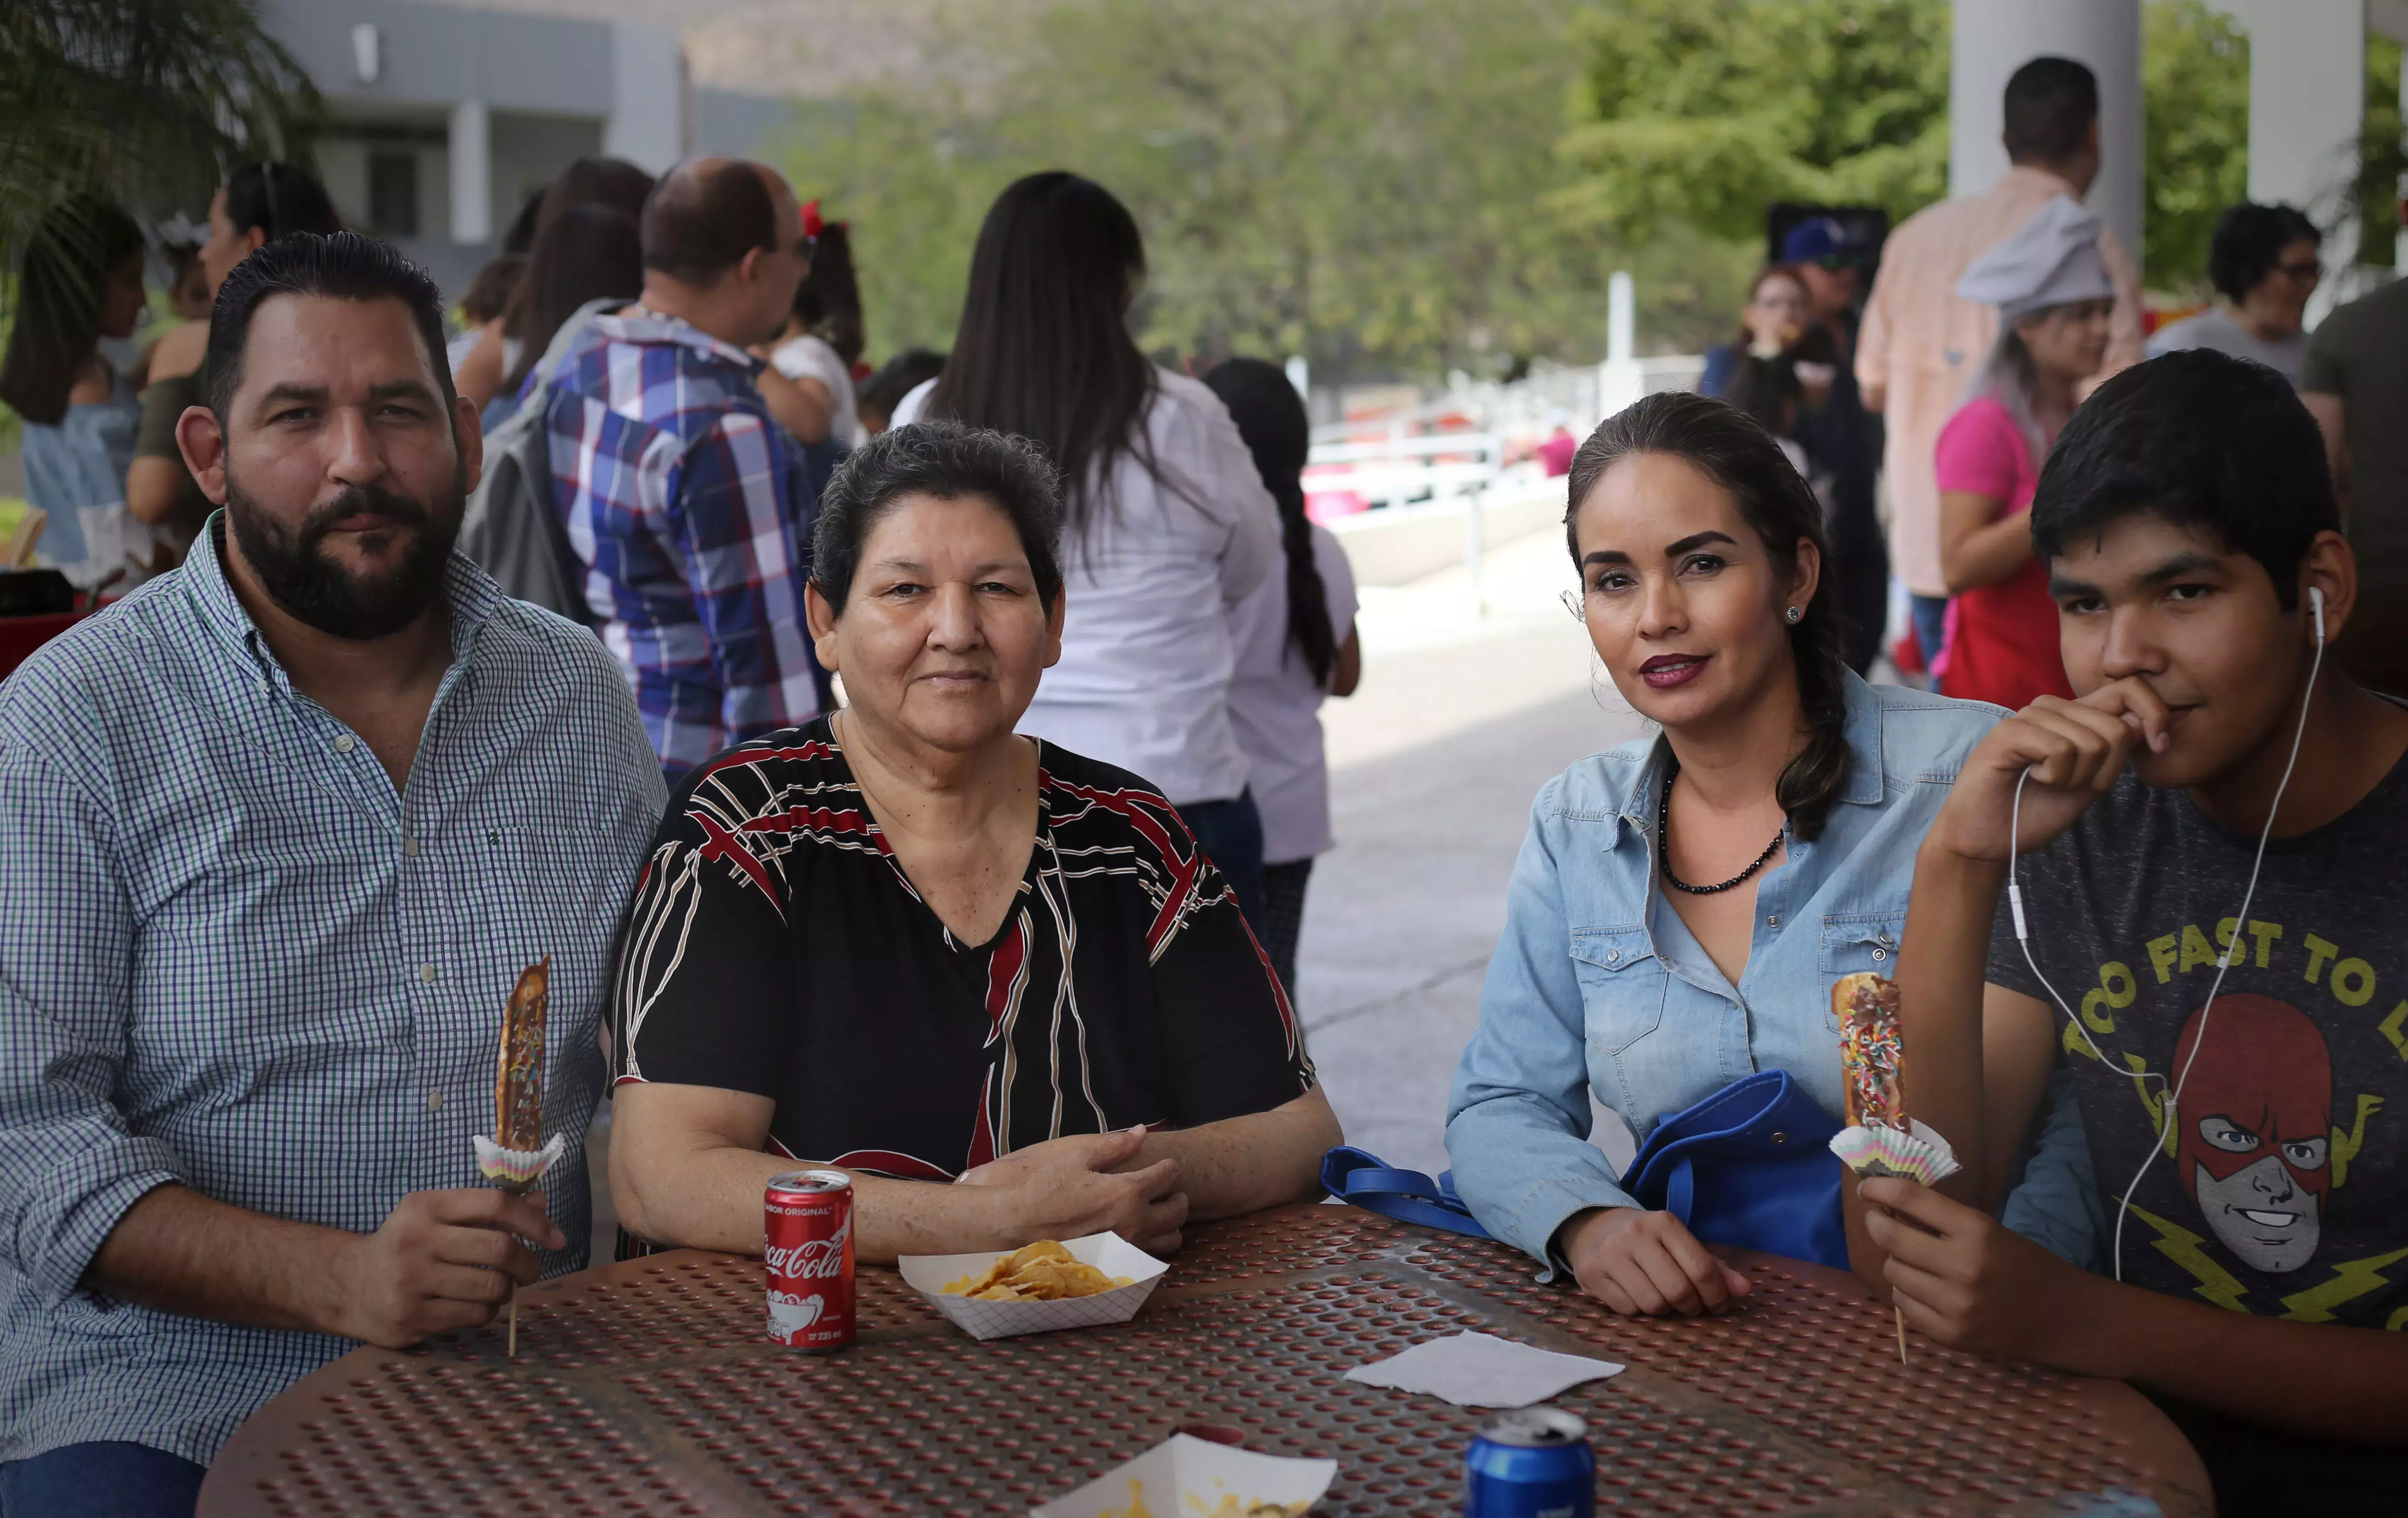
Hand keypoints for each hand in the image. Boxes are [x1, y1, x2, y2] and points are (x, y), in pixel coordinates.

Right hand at [326, 1189, 564, 1347]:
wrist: (349, 1285)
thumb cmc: (406, 1244)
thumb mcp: (438, 1215)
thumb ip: (487, 1210)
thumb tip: (541, 1202)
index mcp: (425, 1206)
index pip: (496, 1205)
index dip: (534, 1222)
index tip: (556, 1239)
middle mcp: (416, 1241)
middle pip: (499, 1249)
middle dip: (528, 1263)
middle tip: (531, 1270)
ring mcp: (411, 1282)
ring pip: (491, 1288)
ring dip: (507, 1291)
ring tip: (497, 1287)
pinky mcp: (411, 1318)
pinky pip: (474, 1316)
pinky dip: (486, 1311)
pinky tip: (473, 1304)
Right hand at [981, 1129, 1187, 1255]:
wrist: (1019, 1223)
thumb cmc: (1047, 1186)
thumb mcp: (1079, 1157)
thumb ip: (1116, 1146)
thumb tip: (1141, 1131)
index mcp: (1127, 1192)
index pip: (1167, 1175)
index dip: (1169, 1166)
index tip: (1165, 1164)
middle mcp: (1133, 1222)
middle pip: (1178, 1210)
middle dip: (1178, 1196)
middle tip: (1168, 1189)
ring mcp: (1126, 1246)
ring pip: (1171, 1239)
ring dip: (1170, 1224)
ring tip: (1157, 1213)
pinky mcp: (1116, 1261)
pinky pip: (1151, 1256)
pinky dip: (1154, 1243)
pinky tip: (1140, 1231)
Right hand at [1556, 1207, 1751, 1316]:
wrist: (1592, 1228)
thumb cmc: (1646, 1240)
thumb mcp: (1679, 1244)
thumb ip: (1713, 1267)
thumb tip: (1744, 1290)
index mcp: (1664, 1222)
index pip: (1701, 1268)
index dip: (1716, 1295)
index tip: (1718, 1306)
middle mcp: (1636, 1234)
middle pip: (1679, 1290)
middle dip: (1690, 1306)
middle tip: (1689, 1306)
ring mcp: (1611, 1253)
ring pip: (1653, 1304)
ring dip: (1663, 1310)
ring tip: (1661, 1299)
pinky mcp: (1592, 1273)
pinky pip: (1628, 1309)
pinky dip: (1638, 1311)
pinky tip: (1635, 1296)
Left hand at [1860, 1178, 2096, 1366]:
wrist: (2061, 1317)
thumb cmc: (2023, 1264)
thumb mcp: (1989, 1230)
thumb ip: (1942, 1219)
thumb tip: (1887, 1204)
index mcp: (1977, 1231)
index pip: (1910, 1198)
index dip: (1879, 1188)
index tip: (1867, 1188)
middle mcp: (1963, 1267)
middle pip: (1890, 1237)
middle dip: (1877, 1224)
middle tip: (1879, 1221)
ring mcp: (1955, 1305)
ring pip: (1892, 1272)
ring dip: (1895, 1262)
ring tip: (1914, 1261)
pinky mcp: (1950, 1335)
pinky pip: (1903, 1305)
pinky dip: (1906, 1293)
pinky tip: (1924, 1289)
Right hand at [1929, 679, 2172, 863]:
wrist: (1989, 838)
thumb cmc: (2034, 811)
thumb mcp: (2090, 782)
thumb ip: (2115, 752)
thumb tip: (2144, 722)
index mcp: (2074, 716)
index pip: (2128, 690)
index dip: (2155, 712)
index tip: (2159, 745)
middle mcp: (2052, 708)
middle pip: (2116, 727)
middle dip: (2106, 771)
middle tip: (2074, 785)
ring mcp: (2029, 716)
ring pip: (2091, 742)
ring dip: (2076, 777)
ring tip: (2047, 782)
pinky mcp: (2009, 732)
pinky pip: (2060, 749)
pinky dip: (2053, 775)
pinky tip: (2030, 777)